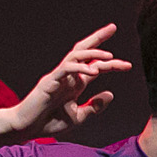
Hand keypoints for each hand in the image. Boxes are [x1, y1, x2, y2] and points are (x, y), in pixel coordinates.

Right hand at [12, 26, 130, 137]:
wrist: (27, 128)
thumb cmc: (50, 122)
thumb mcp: (79, 117)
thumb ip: (94, 106)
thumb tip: (111, 94)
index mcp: (75, 83)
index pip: (95, 66)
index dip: (111, 63)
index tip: (128, 65)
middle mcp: (67, 76)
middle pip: (83, 51)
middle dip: (97, 38)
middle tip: (113, 27)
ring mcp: (58, 77)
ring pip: (75, 56)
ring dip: (92, 53)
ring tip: (110, 55)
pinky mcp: (49, 82)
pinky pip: (65, 69)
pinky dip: (79, 68)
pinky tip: (93, 71)